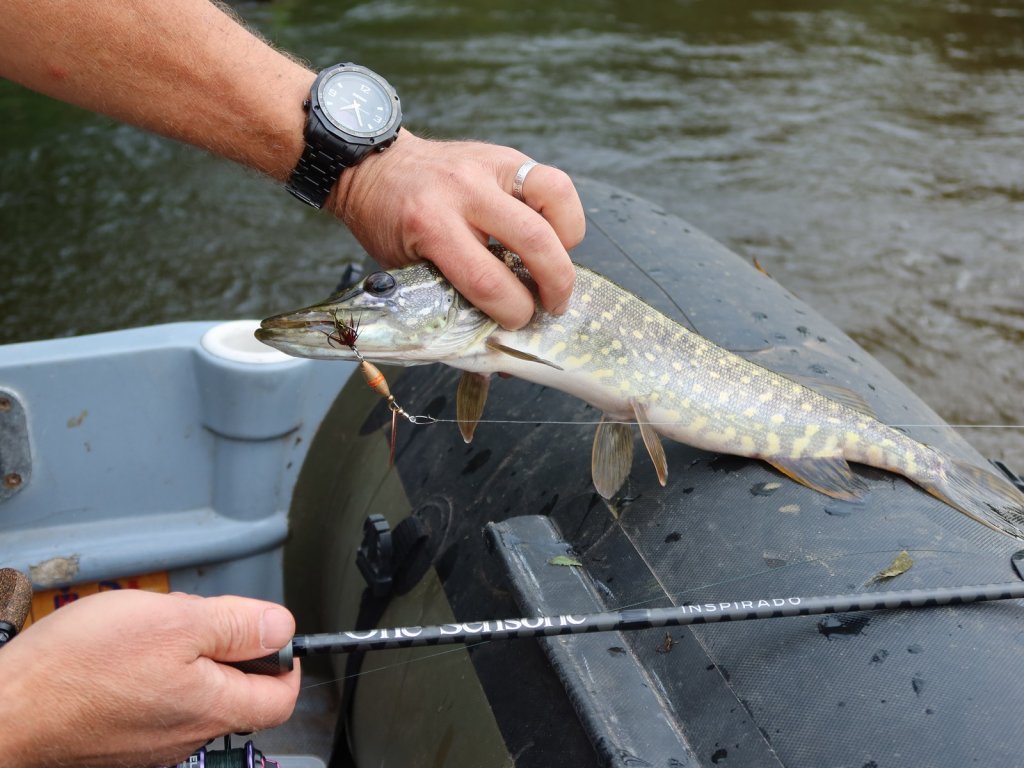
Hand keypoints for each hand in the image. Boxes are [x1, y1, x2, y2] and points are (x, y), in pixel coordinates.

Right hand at [0, 590, 298, 767]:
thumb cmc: (79, 669)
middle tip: (197, 618)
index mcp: (211, 707)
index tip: (276, 636)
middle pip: (235, 691)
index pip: (280, 698)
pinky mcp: (118, 741)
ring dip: (185, 657)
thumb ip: (237, 625)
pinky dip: (151, 674)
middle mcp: (185, 735)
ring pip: (192, 693)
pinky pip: (154, 703)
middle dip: (226, 648)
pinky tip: (120, 656)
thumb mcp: (176, 621)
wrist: (4, 712)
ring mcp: (150, 744)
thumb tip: (282, 627)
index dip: (286, 662)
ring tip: (148, 633)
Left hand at [331, 130, 585, 329]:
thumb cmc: (386, 223)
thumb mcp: (406, 267)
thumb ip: (450, 299)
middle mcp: (463, 191)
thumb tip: (494, 345)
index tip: (516, 321)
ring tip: (557, 263)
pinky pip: (551, 182)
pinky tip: (550, 234)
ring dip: (568, 239)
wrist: (375, 165)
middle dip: (555, 283)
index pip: (487, 280)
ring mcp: (488, 166)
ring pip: (555, 196)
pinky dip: (561, 213)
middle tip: (553, 305)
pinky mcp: (504, 156)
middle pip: (533, 240)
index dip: (512, 311)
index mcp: (429, 225)